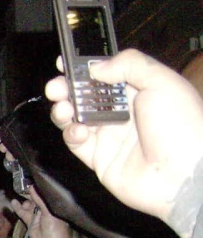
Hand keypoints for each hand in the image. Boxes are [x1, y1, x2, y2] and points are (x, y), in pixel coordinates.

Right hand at [9, 187, 75, 237]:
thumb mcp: (49, 212)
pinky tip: (14, 203)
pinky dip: (18, 208)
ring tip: (20, 200)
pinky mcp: (31, 223)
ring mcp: (38, 217)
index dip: (39, 189)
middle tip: (22, 188)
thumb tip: (32, 187)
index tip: (31, 181)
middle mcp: (47, 210)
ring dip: (24, 202)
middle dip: (30, 195)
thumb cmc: (55, 229)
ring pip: (29, 206)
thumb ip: (40, 200)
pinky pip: (24, 214)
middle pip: (37, 200)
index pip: (46, 195)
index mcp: (55, 207)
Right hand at [45, 49, 202, 237]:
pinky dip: (71, 134)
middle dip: (66, 89)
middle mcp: (123, 113)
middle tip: (55, 88)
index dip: (84, 68)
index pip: (106, 74)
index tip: (64, 62)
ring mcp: (110, 136)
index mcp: (139, 91)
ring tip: (63, 109)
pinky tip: (78, 131)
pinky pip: (76, 143)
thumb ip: (129, 64)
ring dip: (64, 110)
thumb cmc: (181, 126)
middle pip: (85, 96)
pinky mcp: (99, 159)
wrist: (182, 174)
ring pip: (76, 118)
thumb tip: (96, 68)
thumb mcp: (162, 82)